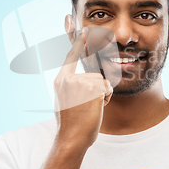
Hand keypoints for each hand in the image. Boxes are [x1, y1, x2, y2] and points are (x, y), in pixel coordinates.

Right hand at [53, 28, 112, 149]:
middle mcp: (69, 79)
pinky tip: (95, 109)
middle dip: (96, 90)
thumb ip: (70, 87)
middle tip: (85, 106)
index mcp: (60, 81)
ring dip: (101, 95)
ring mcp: (81, 82)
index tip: (81, 29)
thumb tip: (77, 80)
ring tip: (89, 108)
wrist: (71, 139)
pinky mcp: (93, 88)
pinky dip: (105, 99)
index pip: (70, 57)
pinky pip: (107, 88)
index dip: (78, 43)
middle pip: (94, 75)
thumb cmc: (70, 124)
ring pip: (102, 82)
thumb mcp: (65, 101)